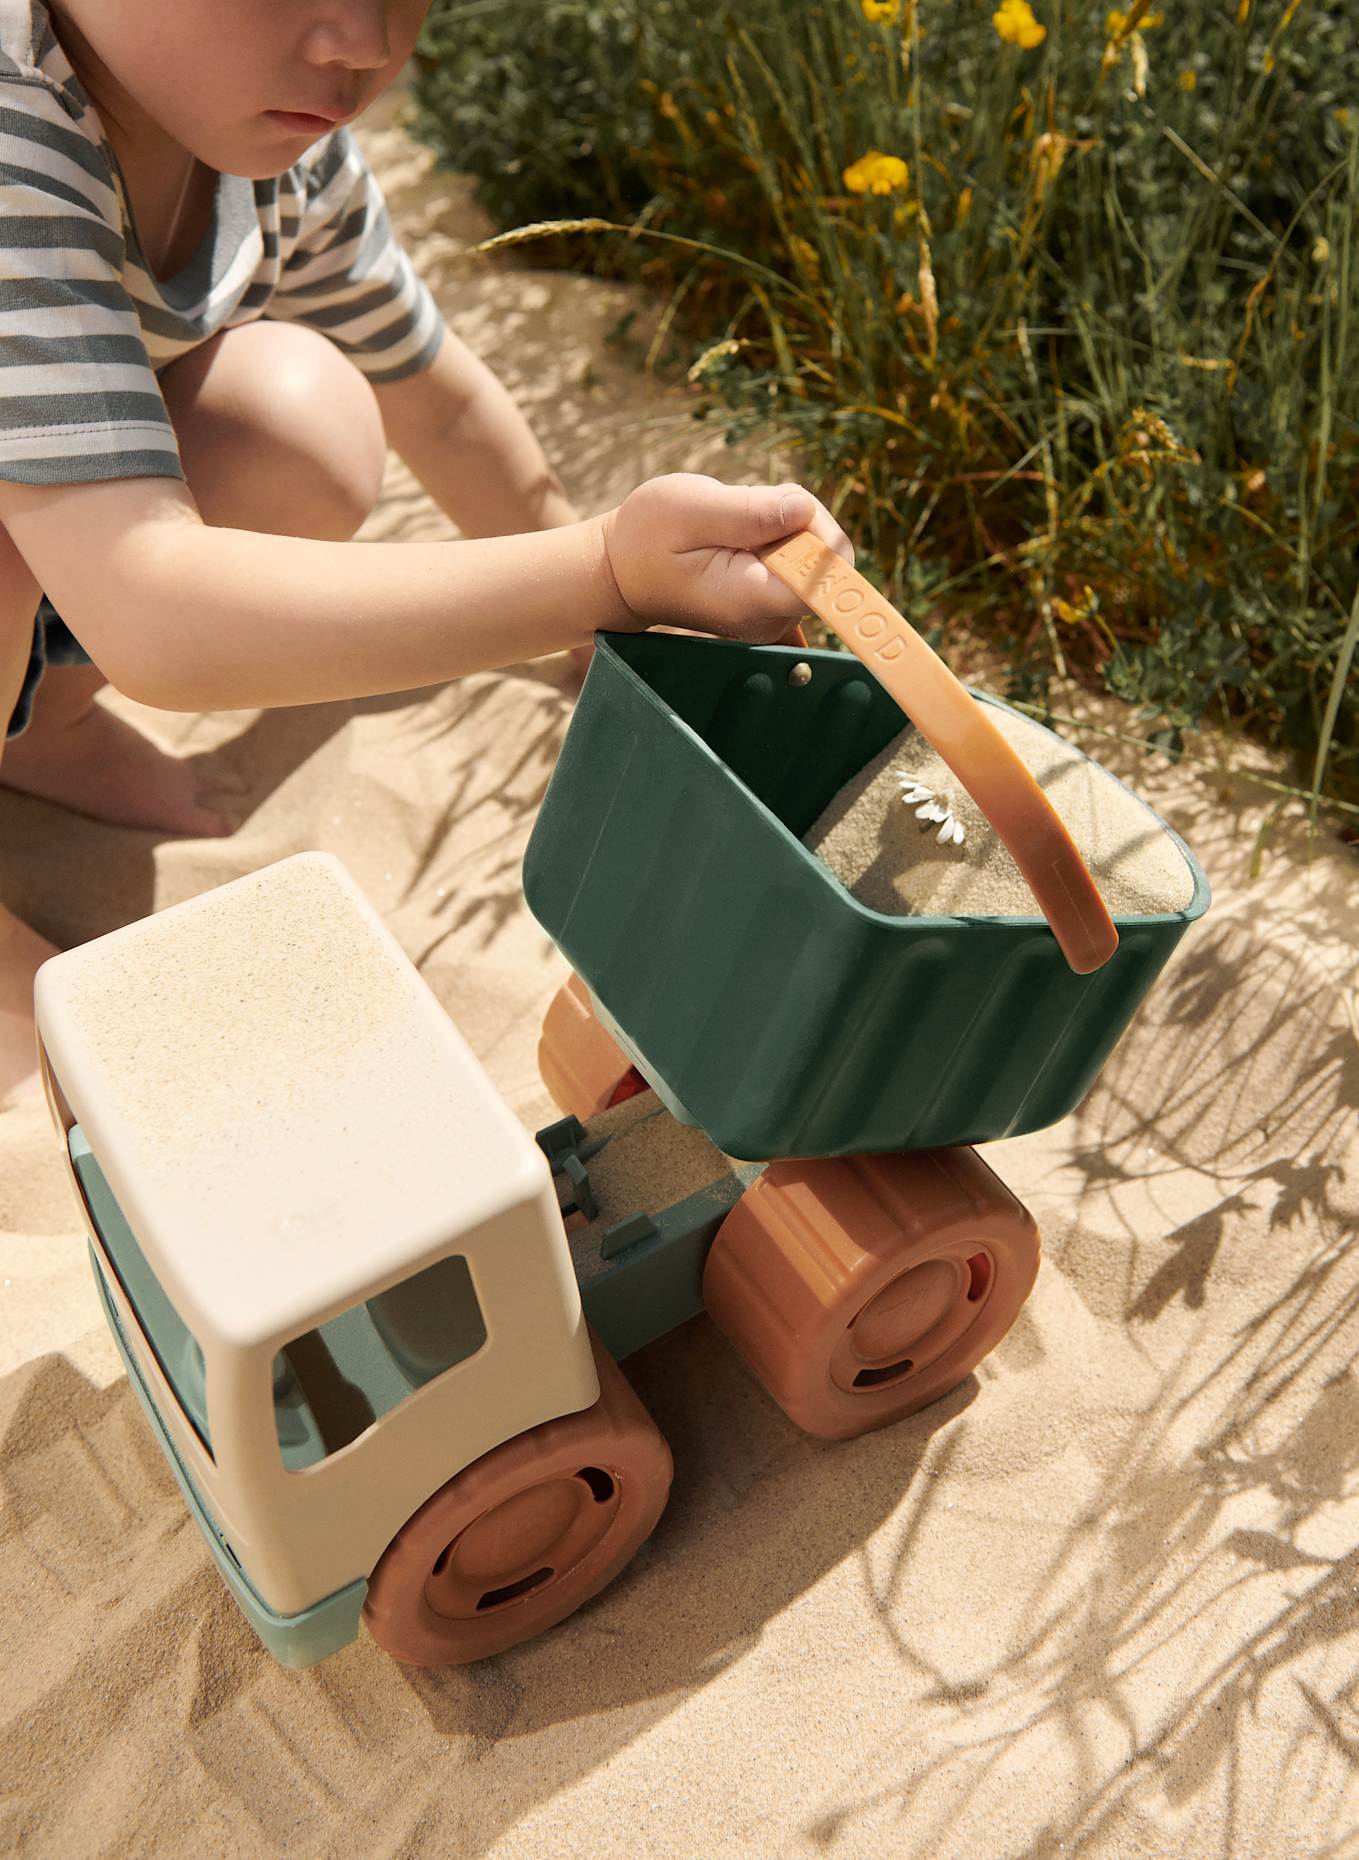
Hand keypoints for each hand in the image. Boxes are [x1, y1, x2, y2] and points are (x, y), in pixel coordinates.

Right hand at [598, 473, 853, 639]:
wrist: (623, 572)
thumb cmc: (647, 537)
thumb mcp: (689, 508)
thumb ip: (749, 512)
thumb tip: (805, 510)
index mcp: (752, 599)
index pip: (828, 580)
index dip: (822, 536)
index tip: (787, 513)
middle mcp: (772, 618)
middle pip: (831, 561)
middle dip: (799, 519)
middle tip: (744, 512)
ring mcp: (776, 616)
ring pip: (819, 555)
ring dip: (786, 525)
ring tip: (734, 525)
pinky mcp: (775, 605)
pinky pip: (804, 561)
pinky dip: (780, 538)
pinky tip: (741, 540)